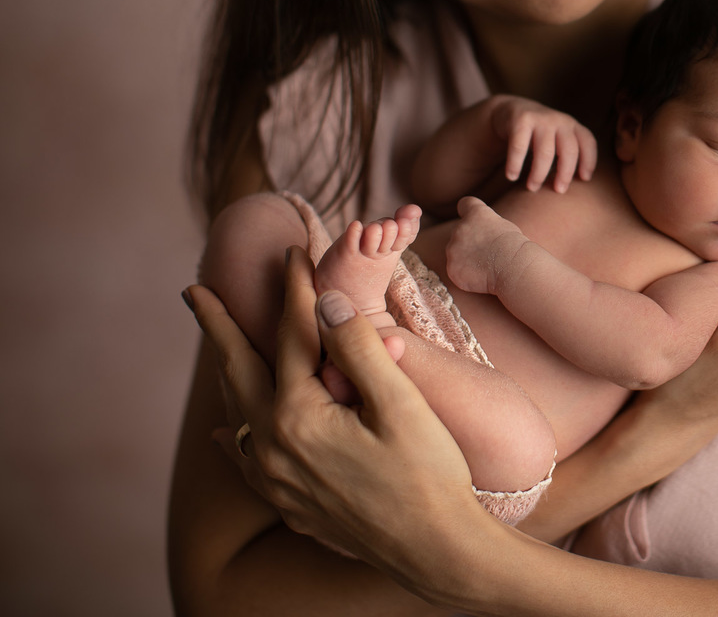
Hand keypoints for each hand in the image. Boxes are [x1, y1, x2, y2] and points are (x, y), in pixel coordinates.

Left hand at [187, 249, 485, 595]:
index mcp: (300, 416)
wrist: (438, 552)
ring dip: (225, 370)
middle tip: (195, 289)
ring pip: (238, 410)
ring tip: (212, 342)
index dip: (295, 288)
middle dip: (218, 325)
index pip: (292, 334)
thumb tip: (324, 300)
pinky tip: (222, 429)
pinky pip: (243, 459)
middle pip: (239, 369)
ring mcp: (276, 479)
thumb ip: (358, 348)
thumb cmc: (429, 476)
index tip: (294, 250)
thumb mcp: (401, 405)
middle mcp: (274, 447)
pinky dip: (230, 434)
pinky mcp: (288, 501)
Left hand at [444, 196, 528, 293]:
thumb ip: (487, 225)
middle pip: (459, 233)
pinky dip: (465, 275)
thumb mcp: (503, 226)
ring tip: (485, 267)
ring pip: (455, 253)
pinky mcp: (453, 268)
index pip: (465, 204)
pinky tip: (481, 277)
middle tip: (486, 253)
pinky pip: (456, 270)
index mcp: (476, 213)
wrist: (513, 266)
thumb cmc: (515, 247)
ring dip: (466, 259)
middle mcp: (460, 228)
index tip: (473, 220)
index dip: (468, 212)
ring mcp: (453, 249)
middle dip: (469, 242)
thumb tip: (482, 232)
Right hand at [490, 95, 596, 192]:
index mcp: (572, 126)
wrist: (508, 111)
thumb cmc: (537, 135)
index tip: (584, 179)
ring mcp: (541, 119)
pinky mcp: (521, 120)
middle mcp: (560, 120)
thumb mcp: (556, 140)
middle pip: (569, 150)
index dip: (589, 161)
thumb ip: (566, 157)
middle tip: (558, 191)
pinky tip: (511, 176)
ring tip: (532, 188)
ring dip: (539, 174)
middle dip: (565, 174)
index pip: (588, 142)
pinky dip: (515, 164)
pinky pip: (520, 148)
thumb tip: (573, 187)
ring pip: (545, 152)